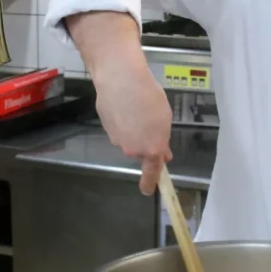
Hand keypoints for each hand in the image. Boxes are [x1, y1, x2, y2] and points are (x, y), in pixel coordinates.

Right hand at [95, 65, 172, 195]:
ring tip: (138, 108)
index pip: (152, 172)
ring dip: (134, 129)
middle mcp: (133, 149)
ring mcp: (117, 139)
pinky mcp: (106, 127)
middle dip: (146, 141)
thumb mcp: (165, 118)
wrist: (121, 79)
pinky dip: (122, 121)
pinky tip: (125, 106)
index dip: (150, 183)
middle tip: (151, 122)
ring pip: (129, 139)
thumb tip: (164, 154)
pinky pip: (118, 129)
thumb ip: (163, 140)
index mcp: (152, 148)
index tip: (148, 191)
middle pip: (141, 151)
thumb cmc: (149, 97)